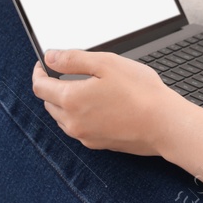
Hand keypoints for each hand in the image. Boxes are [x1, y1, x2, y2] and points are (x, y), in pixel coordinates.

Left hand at [31, 49, 179, 155]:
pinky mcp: (98, 144)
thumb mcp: (105, 63)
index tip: (43, 64)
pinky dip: (78, 116)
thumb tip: (50, 57)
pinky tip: (96, 105)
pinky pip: (78, 128)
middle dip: (51, 87)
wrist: (164, 124)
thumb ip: (73, 59)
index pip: (40, 87)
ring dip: (63, 102)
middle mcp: (73, 122)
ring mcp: (85, 136)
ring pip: (62, 118)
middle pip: (49, 103)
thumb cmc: (140, 92)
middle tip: (63, 73)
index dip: (38, 72)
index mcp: (71, 100)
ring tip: (81, 88)